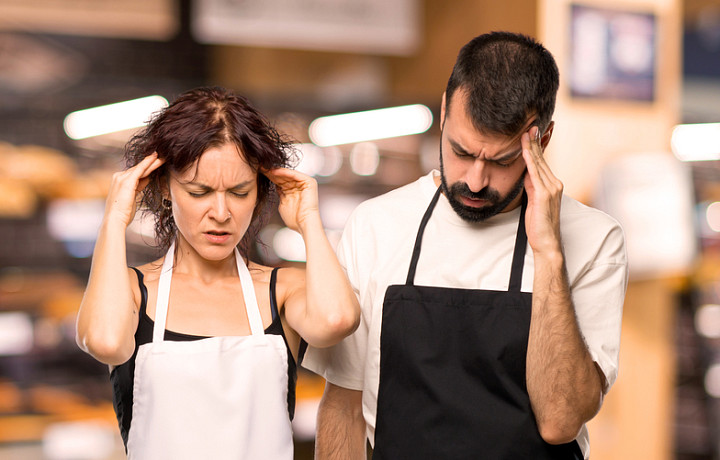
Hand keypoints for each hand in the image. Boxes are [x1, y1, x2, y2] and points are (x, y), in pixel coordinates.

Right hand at [105, 153, 163, 226]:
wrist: (115, 220)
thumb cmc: (123, 213)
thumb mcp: (132, 198)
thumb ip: (137, 187)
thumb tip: (146, 179)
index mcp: (119, 181)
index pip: (136, 173)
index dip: (147, 169)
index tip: (156, 164)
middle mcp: (119, 177)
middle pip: (138, 169)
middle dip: (151, 163)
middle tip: (162, 157)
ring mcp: (121, 178)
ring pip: (141, 168)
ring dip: (153, 162)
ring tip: (163, 157)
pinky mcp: (127, 181)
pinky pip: (140, 169)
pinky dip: (148, 163)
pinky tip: (155, 158)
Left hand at [263, 168, 319, 232]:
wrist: (304, 224)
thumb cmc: (294, 219)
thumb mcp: (283, 203)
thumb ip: (280, 194)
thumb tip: (274, 186)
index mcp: (294, 191)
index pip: (281, 181)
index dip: (270, 177)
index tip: (259, 173)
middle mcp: (301, 186)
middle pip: (284, 176)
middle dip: (271, 172)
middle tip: (260, 167)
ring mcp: (306, 183)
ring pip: (288, 174)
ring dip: (276, 171)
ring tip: (265, 168)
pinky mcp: (309, 182)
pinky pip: (294, 174)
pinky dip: (284, 172)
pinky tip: (273, 171)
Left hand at [521, 126, 562, 255]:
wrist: (546, 242)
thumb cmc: (538, 225)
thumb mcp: (532, 201)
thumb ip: (530, 186)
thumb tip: (524, 173)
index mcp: (552, 184)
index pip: (542, 161)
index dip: (536, 146)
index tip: (532, 132)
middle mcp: (554, 183)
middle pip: (541, 158)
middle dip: (535, 141)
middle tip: (530, 124)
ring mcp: (551, 188)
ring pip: (538, 163)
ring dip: (531, 146)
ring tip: (526, 131)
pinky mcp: (545, 194)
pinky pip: (535, 173)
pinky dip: (529, 160)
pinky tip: (524, 150)